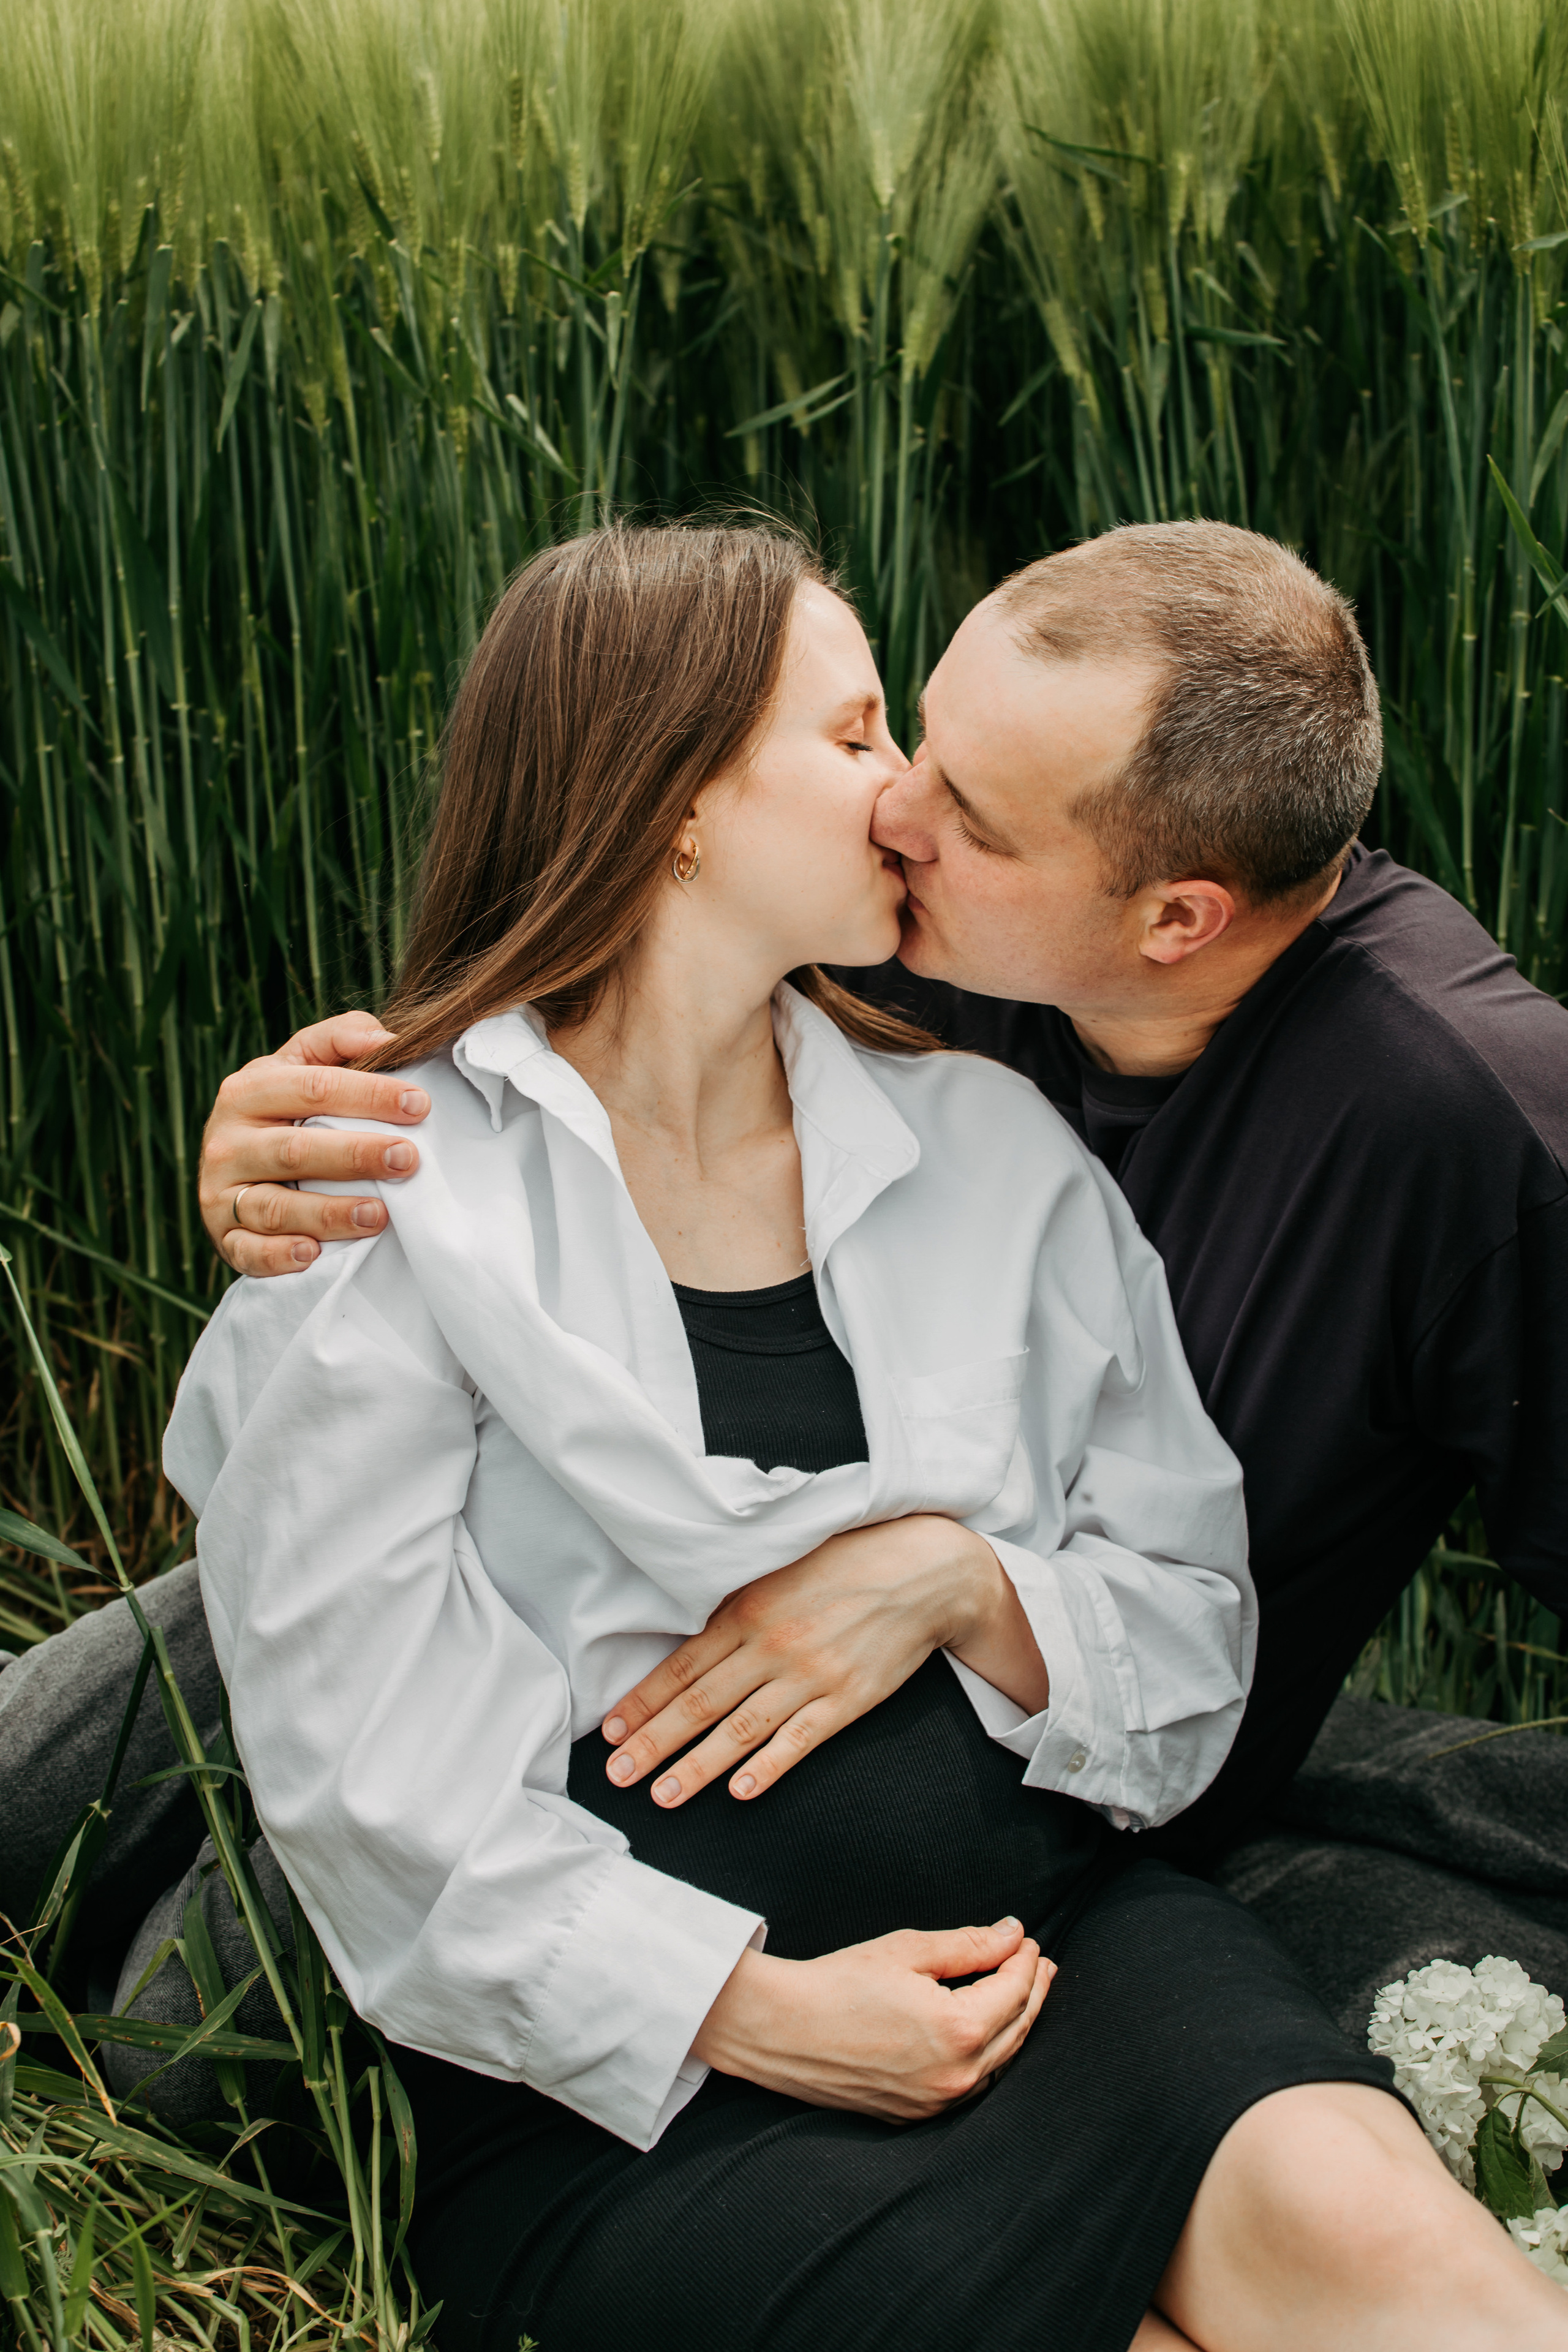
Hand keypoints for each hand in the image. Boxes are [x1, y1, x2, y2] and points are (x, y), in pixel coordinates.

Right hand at [199, 1012, 430, 1277]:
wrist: (231, 1165)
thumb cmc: (284, 1109)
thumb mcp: (302, 1064)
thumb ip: (341, 1040)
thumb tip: (391, 1039)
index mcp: (249, 1090)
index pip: (313, 1086)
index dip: (369, 1094)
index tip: (420, 1104)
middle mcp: (228, 1141)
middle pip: (296, 1149)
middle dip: (356, 1155)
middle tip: (409, 1160)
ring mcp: (221, 1193)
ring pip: (275, 1206)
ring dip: (329, 1213)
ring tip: (379, 1215)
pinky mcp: (223, 1238)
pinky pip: (248, 1251)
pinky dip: (279, 1256)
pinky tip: (314, 1253)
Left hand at [600, 1515, 1048, 1806]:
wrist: (925, 1570)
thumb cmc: (847, 1561)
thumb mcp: (781, 1566)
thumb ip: (736, 1601)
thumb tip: (688, 1632)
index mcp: (749, 1608)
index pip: (682, 1664)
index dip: (643, 1701)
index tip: (610, 1730)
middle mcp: (772, 1644)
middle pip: (700, 1703)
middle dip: (653, 1743)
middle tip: (616, 1776)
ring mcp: (810, 1674)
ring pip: (741, 1729)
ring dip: (697, 1767)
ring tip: (662, 1796)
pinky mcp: (848, 1698)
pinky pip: (800, 1739)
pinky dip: (769, 1767)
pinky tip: (741, 1792)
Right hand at [691, 1918, 1055, 2120]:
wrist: (780, 2028)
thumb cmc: (838, 1982)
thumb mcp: (908, 1950)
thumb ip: (969, 1945)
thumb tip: (1013, 1935)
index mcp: (958, 2030)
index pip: (1014, 1991)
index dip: (1027, 1962)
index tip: (1029, 1940)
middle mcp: (956, 2075)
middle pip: (1016, 2029)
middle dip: (1032, 1992)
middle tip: (1039, 1964)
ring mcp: (937, 2102)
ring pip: (998, 2062)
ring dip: (1015, 2025)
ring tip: (1022, 1993)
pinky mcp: (916, 2114)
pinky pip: (970, 2084)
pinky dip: (987, 2055)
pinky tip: (986, 2032)